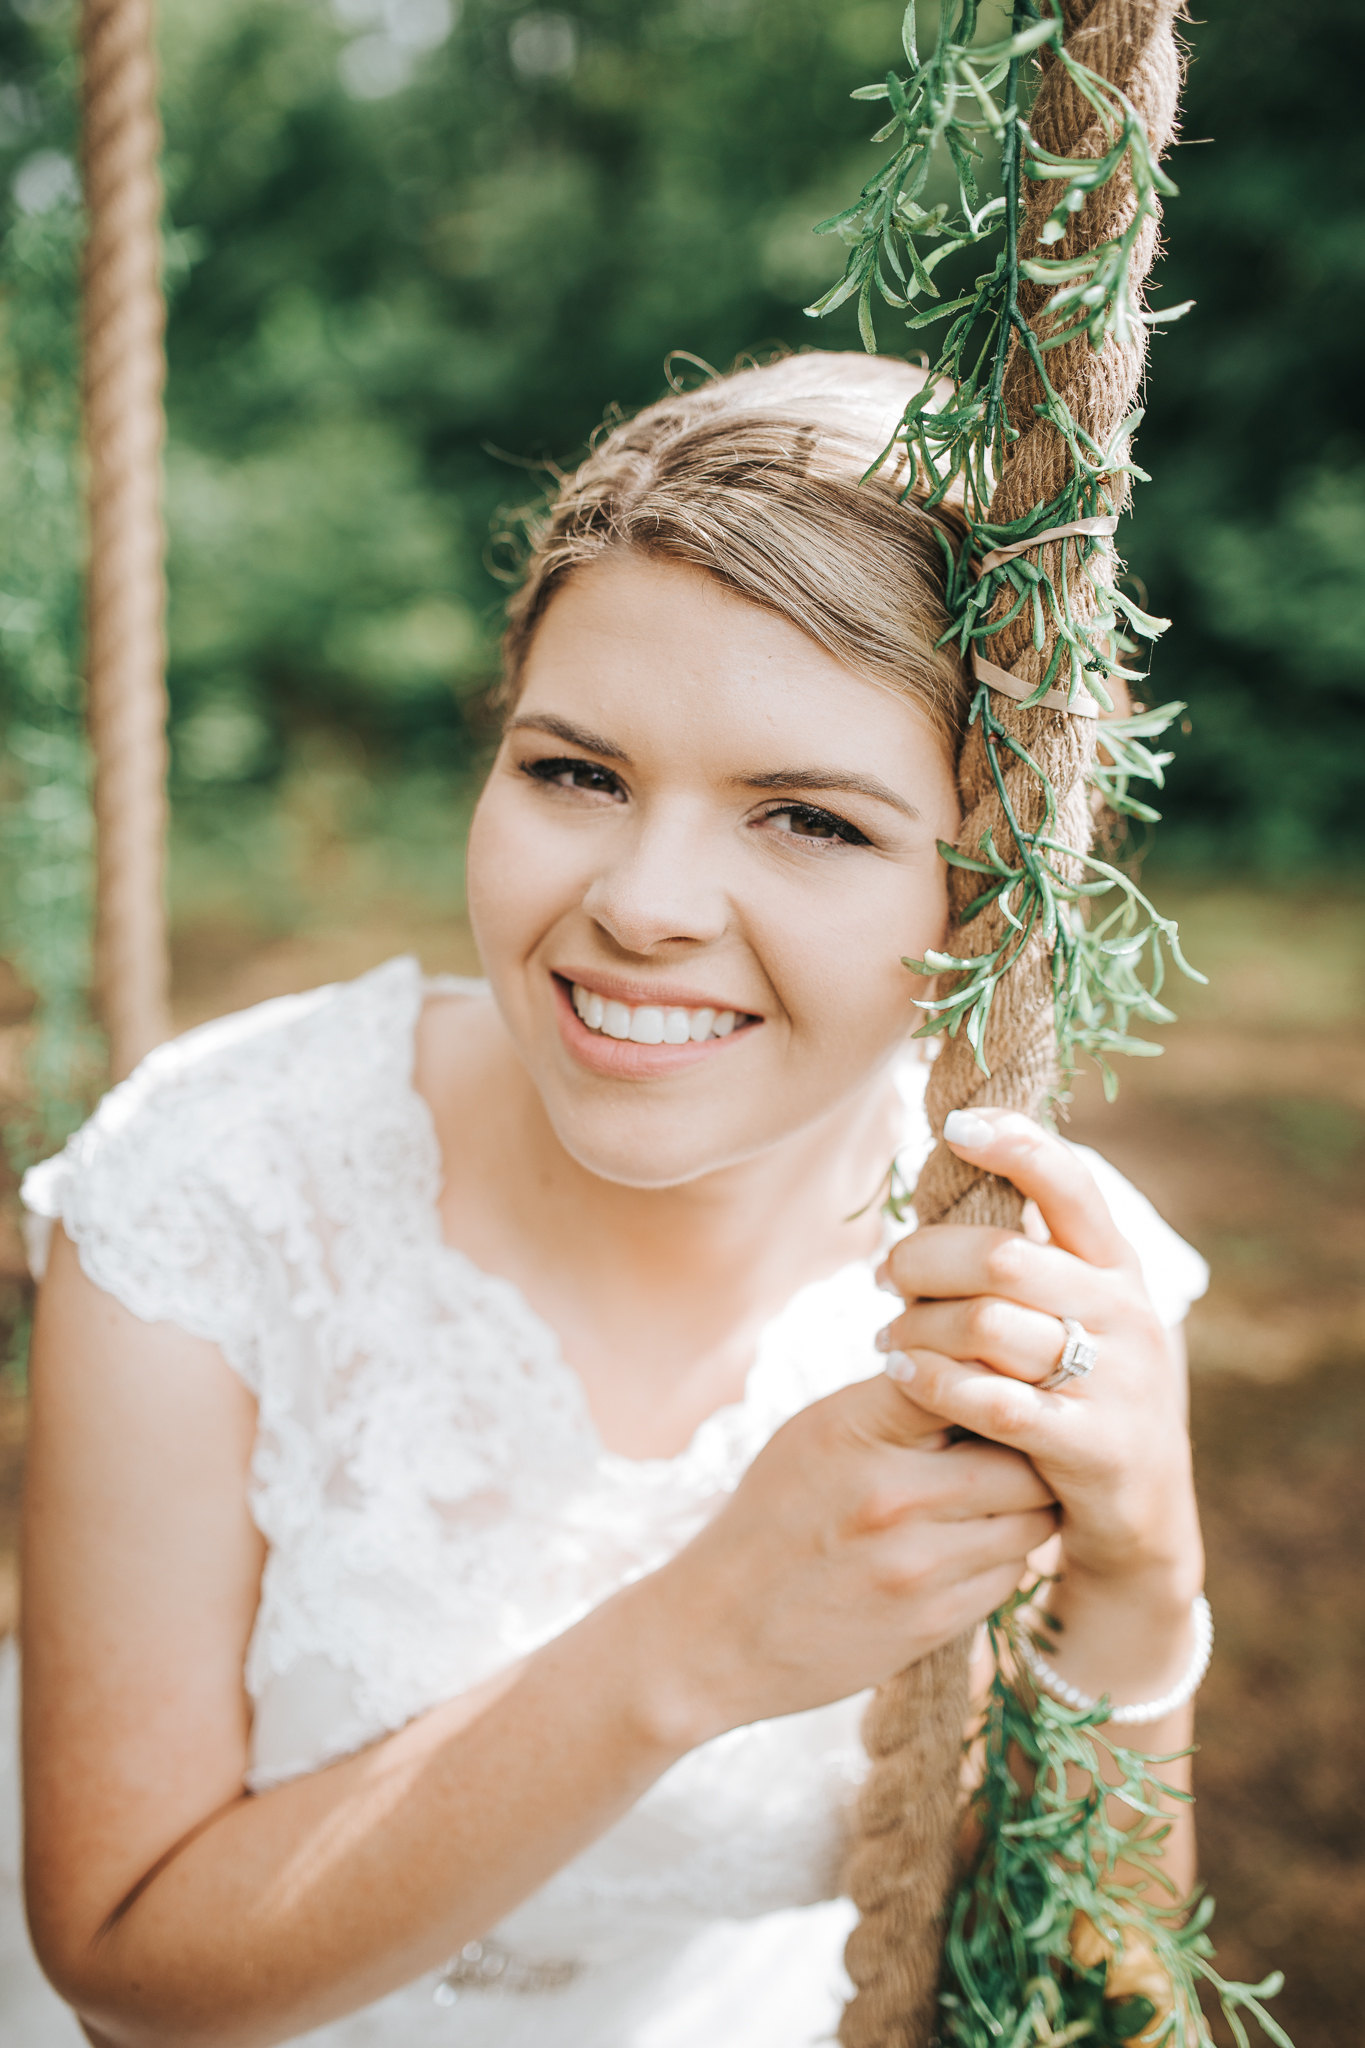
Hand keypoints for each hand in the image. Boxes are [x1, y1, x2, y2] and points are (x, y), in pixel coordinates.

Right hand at [638, 1371, 1056, 1743]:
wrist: (715, 1634)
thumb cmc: (770, 1518)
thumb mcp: (812, 1434)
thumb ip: (894, 1402)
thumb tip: (986, 1369)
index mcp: (853, 1430)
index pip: (968, 1377)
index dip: (995, 1382)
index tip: (997, 1389)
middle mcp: (890, 1494)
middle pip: (1024, 1456)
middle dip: (1029, 1451)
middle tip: (1017, 1450)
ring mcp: (916, 1565)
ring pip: (1033, 1519)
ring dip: (1026, 1507)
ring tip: (997, 1499)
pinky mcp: (933, 1622)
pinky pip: (1012, 1576)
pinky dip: (1004, 1558)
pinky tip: (971, 1549)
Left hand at [873, 1108, 1202, 1608]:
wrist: (1138, 1519)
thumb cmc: (1076, 1398)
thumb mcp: (1069, 1319)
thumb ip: (1023, 1260)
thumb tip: (946, 1173)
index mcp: (1116, 1268)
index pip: (1071, 1183)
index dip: (1015, 1145)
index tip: (953, 1125)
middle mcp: (1127, 1314)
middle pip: (1002, 1256)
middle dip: (924, 1259)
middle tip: (883, 1275)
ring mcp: (1119, 1382)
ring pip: (989, 1325)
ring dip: (918, 1326)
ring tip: (885, 1338)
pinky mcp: (1096, 1447)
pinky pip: (994, 1401)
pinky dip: (933, 1382)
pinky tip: (898, 1373)